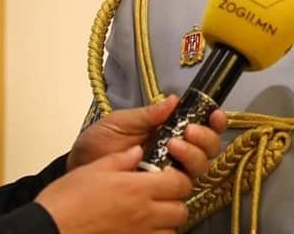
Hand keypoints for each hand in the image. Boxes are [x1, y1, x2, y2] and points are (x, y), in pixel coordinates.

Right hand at [37, 145, 190, 233]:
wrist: (46, 229)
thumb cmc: (65, 201)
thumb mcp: (94, 168)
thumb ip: (122, 158)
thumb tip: (138, 151)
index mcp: (138, 189)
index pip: (180, 183)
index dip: (178, 178)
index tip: (169, 176)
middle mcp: (143, 214)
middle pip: (179, 210)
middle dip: (175, 202)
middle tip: (162, 196)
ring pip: (171, 231)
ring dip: (166, 223)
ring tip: (153, 215)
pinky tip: (142, 229)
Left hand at [68, 96, 226, 179]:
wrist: (78, 171)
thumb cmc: (98, 144)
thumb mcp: (120, 122)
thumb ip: (146, 114)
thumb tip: (174, 100)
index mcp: (171, 131)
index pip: (203, 126)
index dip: (215, 122)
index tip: (213, 115)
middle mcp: (177, 154)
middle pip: (210, 149)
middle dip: (205, 138)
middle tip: (188, 132)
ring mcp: (171, 174)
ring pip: (201, 168)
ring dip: (193, 155)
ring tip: (174, 146)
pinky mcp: (162, 194)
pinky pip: (182, 190)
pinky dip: (180, 180)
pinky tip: (165, 170)